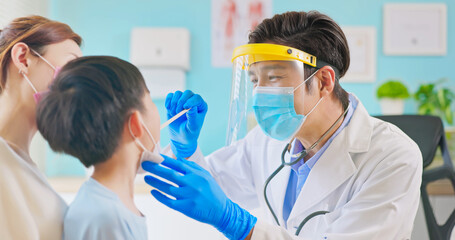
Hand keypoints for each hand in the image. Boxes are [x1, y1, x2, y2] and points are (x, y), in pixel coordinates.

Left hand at [142, 156, 256, 239]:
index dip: (164, 160)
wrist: (221, 210)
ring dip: (155, 182)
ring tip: (146, 178)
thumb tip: (177, 159)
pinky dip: (160, 196)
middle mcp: (192, 184)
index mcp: (197, 174)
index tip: (154, 157)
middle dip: (155, 168)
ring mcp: (188, 196)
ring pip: (167, 187)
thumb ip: (192, 167)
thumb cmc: (212, 191)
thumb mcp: (205, 175)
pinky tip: (153, 192)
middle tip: (144, 165)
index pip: (178, 164)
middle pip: (170, 174)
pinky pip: (169, 201)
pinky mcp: (185, 207)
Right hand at [165, 90, 207, 157]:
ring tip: (174, 113)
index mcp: (201, 107)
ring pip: (178, 93)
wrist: (180, 137)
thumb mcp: (192, 127)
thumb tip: (192, 107)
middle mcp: (192, 102)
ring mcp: (183, 102)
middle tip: (178, 112)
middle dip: (181, 101)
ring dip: (174, 102)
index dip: (191, 100)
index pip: (197, 98)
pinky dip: (168, 101)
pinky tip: (168, 109)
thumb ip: (193, 117)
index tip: (185, 107)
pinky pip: (170, 96)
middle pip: (187, 93)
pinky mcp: (174, 103)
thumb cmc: (189, 133)